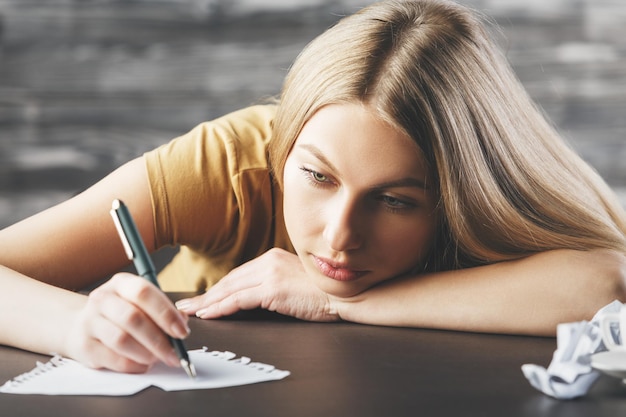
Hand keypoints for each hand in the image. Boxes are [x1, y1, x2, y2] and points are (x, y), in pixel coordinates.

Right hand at [64, 273, 189, 372]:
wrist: (80, 325)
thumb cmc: (121, 314)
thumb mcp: (141, 304)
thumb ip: (163, 311)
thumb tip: (182, 323)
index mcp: (121, 283)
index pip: (144, 292)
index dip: (165, 313)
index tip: (182, 331)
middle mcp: (103, 298)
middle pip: (133, 318)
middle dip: (159, 340)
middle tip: (175, 354)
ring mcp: (90, 321)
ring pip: (121, 340)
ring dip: (146, 353)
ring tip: (157, 359)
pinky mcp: (83, 346)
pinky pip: (113, 359)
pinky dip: (133, 365)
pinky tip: (143, 365)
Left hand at [176, 248, 339, 321]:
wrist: (346, 293)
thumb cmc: (326, 290)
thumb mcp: (296, 280)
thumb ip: (277, 282)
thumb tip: (261, 295)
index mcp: (274, 257)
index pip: (239, 275)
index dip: (218, 287)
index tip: (204, 296)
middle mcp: (269, 261)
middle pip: (229, 280)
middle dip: (206, 294)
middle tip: (187, 305)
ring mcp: (270, 274)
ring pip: (229, 290)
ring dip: (207, 302)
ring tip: (190, 312)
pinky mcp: (273, 289)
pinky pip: (238, 300)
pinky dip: (220, 308)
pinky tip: (208, 314)